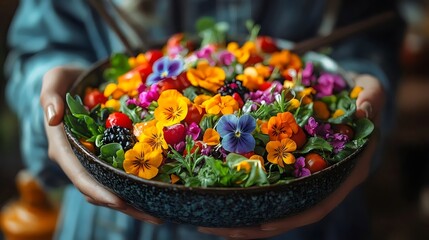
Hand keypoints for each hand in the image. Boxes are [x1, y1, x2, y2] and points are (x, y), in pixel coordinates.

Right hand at [40, 66, 161, 223]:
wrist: (76, 81)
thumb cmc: (65, 80)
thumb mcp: (54, 80)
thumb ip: (50, 96)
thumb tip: (53, 118)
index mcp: (64, 147)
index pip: (79, 174)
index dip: (97, 190)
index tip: (118, 201)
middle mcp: (79, 159)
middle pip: (99, 189)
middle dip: (125, 205)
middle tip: (154, 216)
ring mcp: (94, 159)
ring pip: (112, 186)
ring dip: (135, 202)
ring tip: (161, 213)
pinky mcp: (107, 155)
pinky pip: (120, 174)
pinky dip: (137, 185)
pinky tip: (158, 191)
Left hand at [198, 74, 383, 238]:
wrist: (352, 97)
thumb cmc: (361, 96)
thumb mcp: (371, 92)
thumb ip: (371, 99)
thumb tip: (364, 109)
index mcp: (345, 172)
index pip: (318, 204)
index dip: (291, 217)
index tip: (261, 224)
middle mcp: (325, 182)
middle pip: (289, 213)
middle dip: (255, 225)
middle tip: (219, 227)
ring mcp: (308, 177)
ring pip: (276, 205)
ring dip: (244, 216)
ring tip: (210, 220)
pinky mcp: (294, 169)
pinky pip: (270, 187)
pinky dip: (248, 195)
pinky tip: (222, 194)